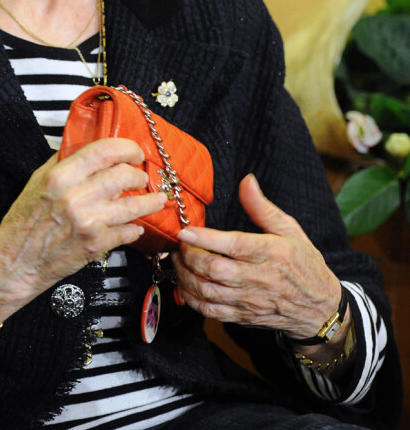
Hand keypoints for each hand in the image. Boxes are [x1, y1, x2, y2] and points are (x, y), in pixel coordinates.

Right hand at [0, 138, 166, 332]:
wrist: (15, 262)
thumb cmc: (23, 222)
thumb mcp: (37, 181)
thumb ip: (63, 162)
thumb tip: (86, 146)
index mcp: (61, 176)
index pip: (104, 150)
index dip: (127, 148)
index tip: (135, 152)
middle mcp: (76, 196)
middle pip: (124, 175)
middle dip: (139, 176)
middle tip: (142, 178)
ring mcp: (88, 221)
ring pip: (133, 205)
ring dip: (149, 202)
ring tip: (157, 199)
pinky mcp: (96, 245)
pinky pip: (127, 232)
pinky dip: (134, 228)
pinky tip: (135, 226)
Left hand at [172, 173, 344, 344]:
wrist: (321, 309)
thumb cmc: (305, 264)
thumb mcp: (291, 230)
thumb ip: (263, 207)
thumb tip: (246, 181)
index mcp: (272, 253)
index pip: (234, 245)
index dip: (206, 239)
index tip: (185, 230)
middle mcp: (259, 278)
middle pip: (215, 269)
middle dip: (190, 256)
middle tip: (179, 244)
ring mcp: (250, 300)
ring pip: (209, 292)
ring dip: (185, 276)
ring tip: (178, 261)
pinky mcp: (243, 316)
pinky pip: (211, 312)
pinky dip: (192, 299)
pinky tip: (185, 285)